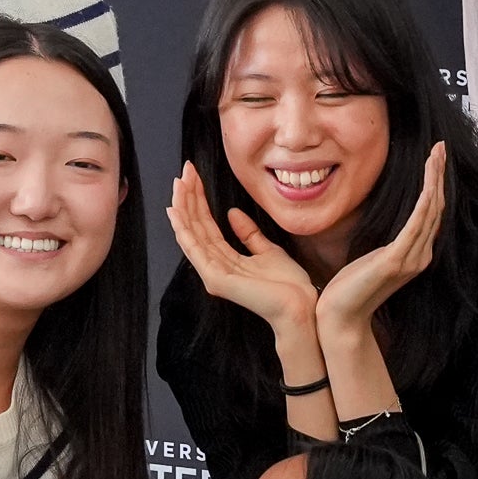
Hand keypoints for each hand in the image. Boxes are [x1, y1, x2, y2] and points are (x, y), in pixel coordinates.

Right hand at [165, 164, 321, 345]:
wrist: (301, 307)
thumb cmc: (288, 286)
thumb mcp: (268, 250)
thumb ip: (249, 234)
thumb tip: (232, 213)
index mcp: (225, 260)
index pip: (206, 226)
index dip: (199, 201)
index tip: (193, 177)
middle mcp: (214, 266)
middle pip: (195, 227)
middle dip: (188, 198)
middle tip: (183, 171)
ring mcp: (212, 274)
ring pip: (191, 234)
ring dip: (183, 207)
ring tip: (178, 183)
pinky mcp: (216, 279)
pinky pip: (195, 249)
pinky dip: (183, 229)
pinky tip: (176, 212)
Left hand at [317, 142, 446, 336]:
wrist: (340, 319)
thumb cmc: (350, 290)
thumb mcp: (371, 259)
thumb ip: (385, 245)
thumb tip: (386, 231)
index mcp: (414, 254)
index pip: (431, 213)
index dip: (435, 185)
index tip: (435, 159)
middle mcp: (419, 256)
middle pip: (436, 207)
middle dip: (439, 175)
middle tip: (440, 147)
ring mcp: (411, 259)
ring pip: (430, 210)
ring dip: (435, 180)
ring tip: (437, 155)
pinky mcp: (397, 260)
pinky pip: (417, 224)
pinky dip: (425, 200)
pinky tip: (429, 183)